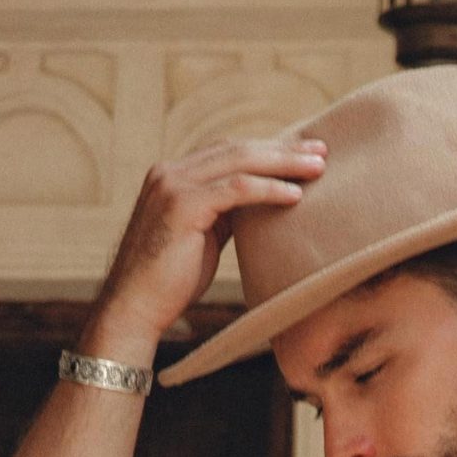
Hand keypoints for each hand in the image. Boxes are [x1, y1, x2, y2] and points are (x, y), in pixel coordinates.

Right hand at [81, 135, 329, 359]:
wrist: (135, 308)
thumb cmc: (170, 282)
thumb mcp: (202, 237)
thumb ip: (224, 214)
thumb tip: (259, 204)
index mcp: (173, 175)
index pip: (228, 151)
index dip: (267, 150)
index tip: (302, 153)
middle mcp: (170, 171)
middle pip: (237, 149)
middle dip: (282, 148)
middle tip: (321, 150)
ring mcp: (173, 184)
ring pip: (240, 161)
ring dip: (283, 163)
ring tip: (318, 168)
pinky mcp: (182, 204)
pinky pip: (236, 189)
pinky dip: (269, 189)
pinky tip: (295, 195)